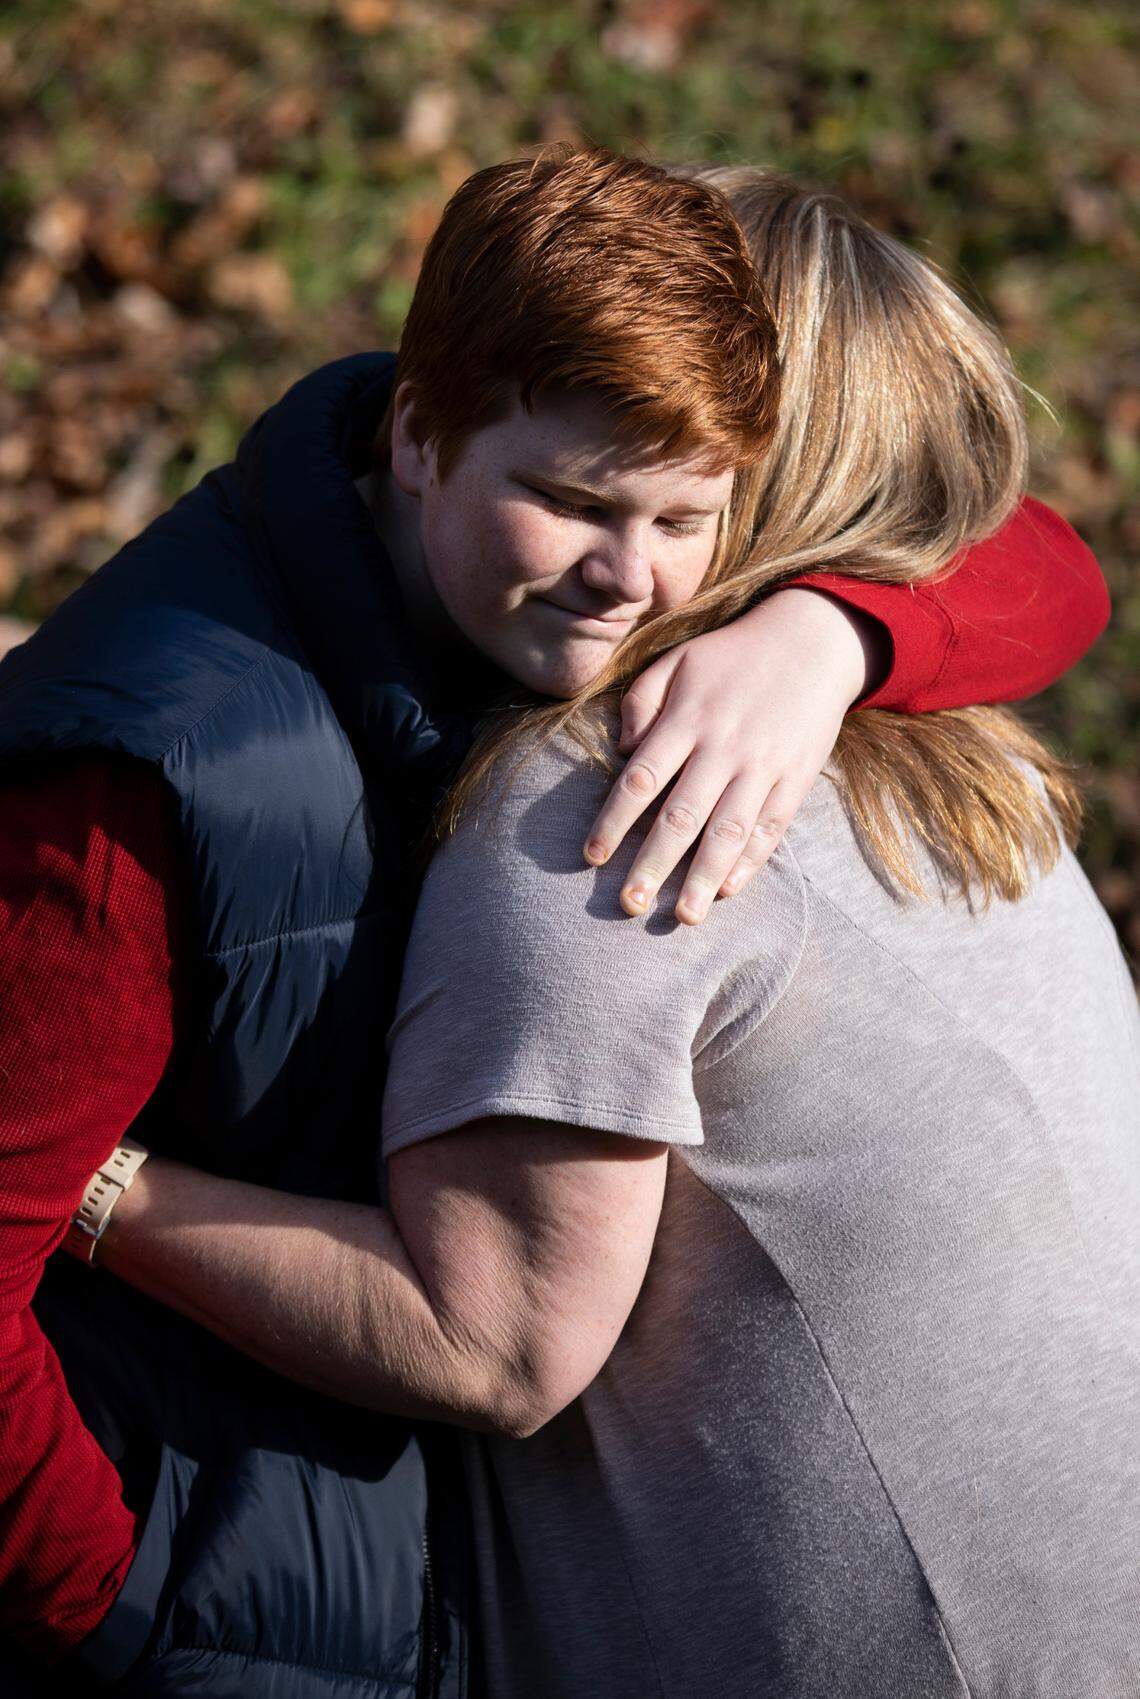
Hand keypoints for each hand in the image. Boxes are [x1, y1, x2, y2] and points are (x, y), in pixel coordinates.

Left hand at [582, 588, 884, 922]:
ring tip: (682, 917)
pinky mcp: (795, 780)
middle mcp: (723, 747)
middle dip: (652, 864)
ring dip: (703, 878)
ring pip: (728, 831)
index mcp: (687, 719)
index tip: (592, 856)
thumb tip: (621, 752)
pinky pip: (770, 828)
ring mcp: (763, 767)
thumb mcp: (677, 660)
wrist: (815, 641)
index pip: (641, 779)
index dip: (613, 821)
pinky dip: (749, 861)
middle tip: (628, 904)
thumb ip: (641, 702)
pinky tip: (727, 890)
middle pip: (681, 816)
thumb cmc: (732, 656)